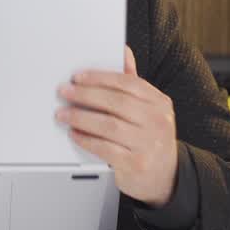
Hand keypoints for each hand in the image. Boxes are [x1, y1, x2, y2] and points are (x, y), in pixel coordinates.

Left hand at [55, 46, 178, 206]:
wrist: (165, 177)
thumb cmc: (150, 139)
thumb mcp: (149, 110)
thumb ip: (134, 83)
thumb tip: (123, 53)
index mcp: (160, 103)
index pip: (129, 83)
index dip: (100, 78)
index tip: (78, 77)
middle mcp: (157, 122)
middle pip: (117, 102)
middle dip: (86, 95)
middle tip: (65, 92)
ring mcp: (148, 144)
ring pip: (109, 125)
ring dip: (81, 117)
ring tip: (64, 114)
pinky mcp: (136, 164)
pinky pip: (105, 148)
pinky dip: (86, 139)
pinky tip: (75, 134)